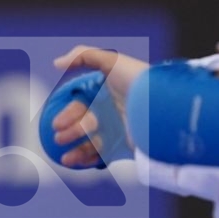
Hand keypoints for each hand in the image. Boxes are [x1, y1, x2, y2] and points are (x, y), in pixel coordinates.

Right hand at [48, 45, 150, 167]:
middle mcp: (112, 112)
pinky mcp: (127, 146)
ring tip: (66, 157)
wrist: (162, 105)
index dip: (67, 114)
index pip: (81, 106)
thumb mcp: (111, 60)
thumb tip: (56, 63)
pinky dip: (90, 160)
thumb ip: (82, 55)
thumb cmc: (137, 80)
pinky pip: (104, 156)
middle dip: (69, 133)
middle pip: (84, 125)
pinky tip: (78, 162)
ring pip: (91, 142)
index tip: (57, 123)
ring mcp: (120, 130)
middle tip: (59, 138)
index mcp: (107, 94)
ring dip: (76, 150)